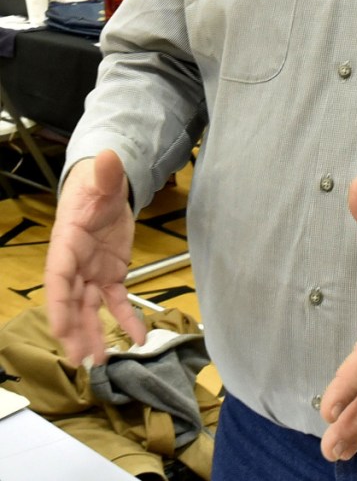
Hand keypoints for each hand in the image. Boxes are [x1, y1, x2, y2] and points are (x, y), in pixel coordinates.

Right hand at [44, 149, 146, 364]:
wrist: (106, 190)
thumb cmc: (97, 185)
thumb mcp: (104, 179)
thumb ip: (107, 173)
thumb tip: (108, 157)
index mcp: (67, 243)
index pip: (58, 278)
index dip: (58, 304)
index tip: (60, 329)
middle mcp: (75, 264)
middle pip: (71, 301)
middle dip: (74, 330)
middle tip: (80, 359)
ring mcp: (92, 273)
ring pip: (90, 309)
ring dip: (94, 334)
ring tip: (100, 362)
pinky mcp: (111, 276)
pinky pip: (117, 302)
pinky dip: (126, 320)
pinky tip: (136, 338)